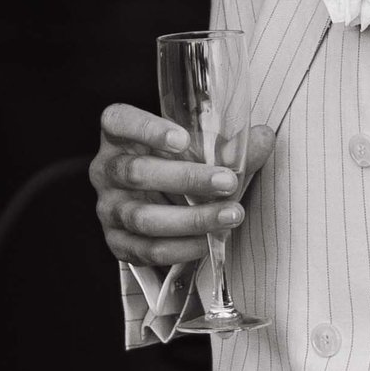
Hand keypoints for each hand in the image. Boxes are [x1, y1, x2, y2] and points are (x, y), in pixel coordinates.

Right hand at [90, 101, 247, 270]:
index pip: (119, 121)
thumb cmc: (176, 167)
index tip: (184, 139)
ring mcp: (108, 208)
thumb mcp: (197, 150)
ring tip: (230, 215)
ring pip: (143, 216)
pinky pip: (147, 249)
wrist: (159, 205)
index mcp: (119, 135)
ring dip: (192, 218)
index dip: (147, 129)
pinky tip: (209, 241)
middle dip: (187, 178)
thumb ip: (227, 146)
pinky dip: (181, 247)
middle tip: (228, 181)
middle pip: (137, 172)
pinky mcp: (117, 242)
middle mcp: (105, 169)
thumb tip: (264, 137)